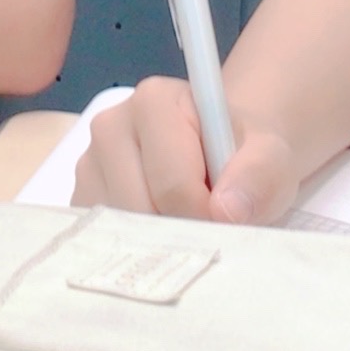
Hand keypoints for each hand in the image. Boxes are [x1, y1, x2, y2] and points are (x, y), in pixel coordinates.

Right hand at [70, 76, 301, 223]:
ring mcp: (88, 164)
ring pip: (118, 231)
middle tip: (208, 224)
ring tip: (186, 222)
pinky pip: (102, 240)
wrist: (222, 160)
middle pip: (139, 210)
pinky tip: (159, 231)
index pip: (173, 184)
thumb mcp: (270, 158)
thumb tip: (227, 210)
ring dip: (157, 243)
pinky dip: (133, 249)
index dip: (206, 214)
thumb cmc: (242, 157)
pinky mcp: (79, 199)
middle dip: (180, 230)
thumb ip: (260, 175)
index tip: (227, 215)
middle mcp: (109, 125)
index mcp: (154, 100)